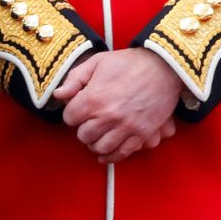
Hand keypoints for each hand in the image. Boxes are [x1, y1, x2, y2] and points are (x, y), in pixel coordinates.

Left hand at [54, 48, 180, 163]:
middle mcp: (108, 116)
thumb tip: (58, 95)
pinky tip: (105, 155)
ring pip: (101, 148)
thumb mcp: (96, 63)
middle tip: (88, 122)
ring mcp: (126, 127)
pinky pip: (122, 153)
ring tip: (97, 136)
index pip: (70, 118)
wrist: (162, 67)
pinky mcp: (142, 134)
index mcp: (93, 98)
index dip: (72, 113)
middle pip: (83, 136)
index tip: (78, 109)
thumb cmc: (127, 63)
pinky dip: (111, 157)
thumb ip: (74, 79)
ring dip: (95, 143)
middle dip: (82, 129)